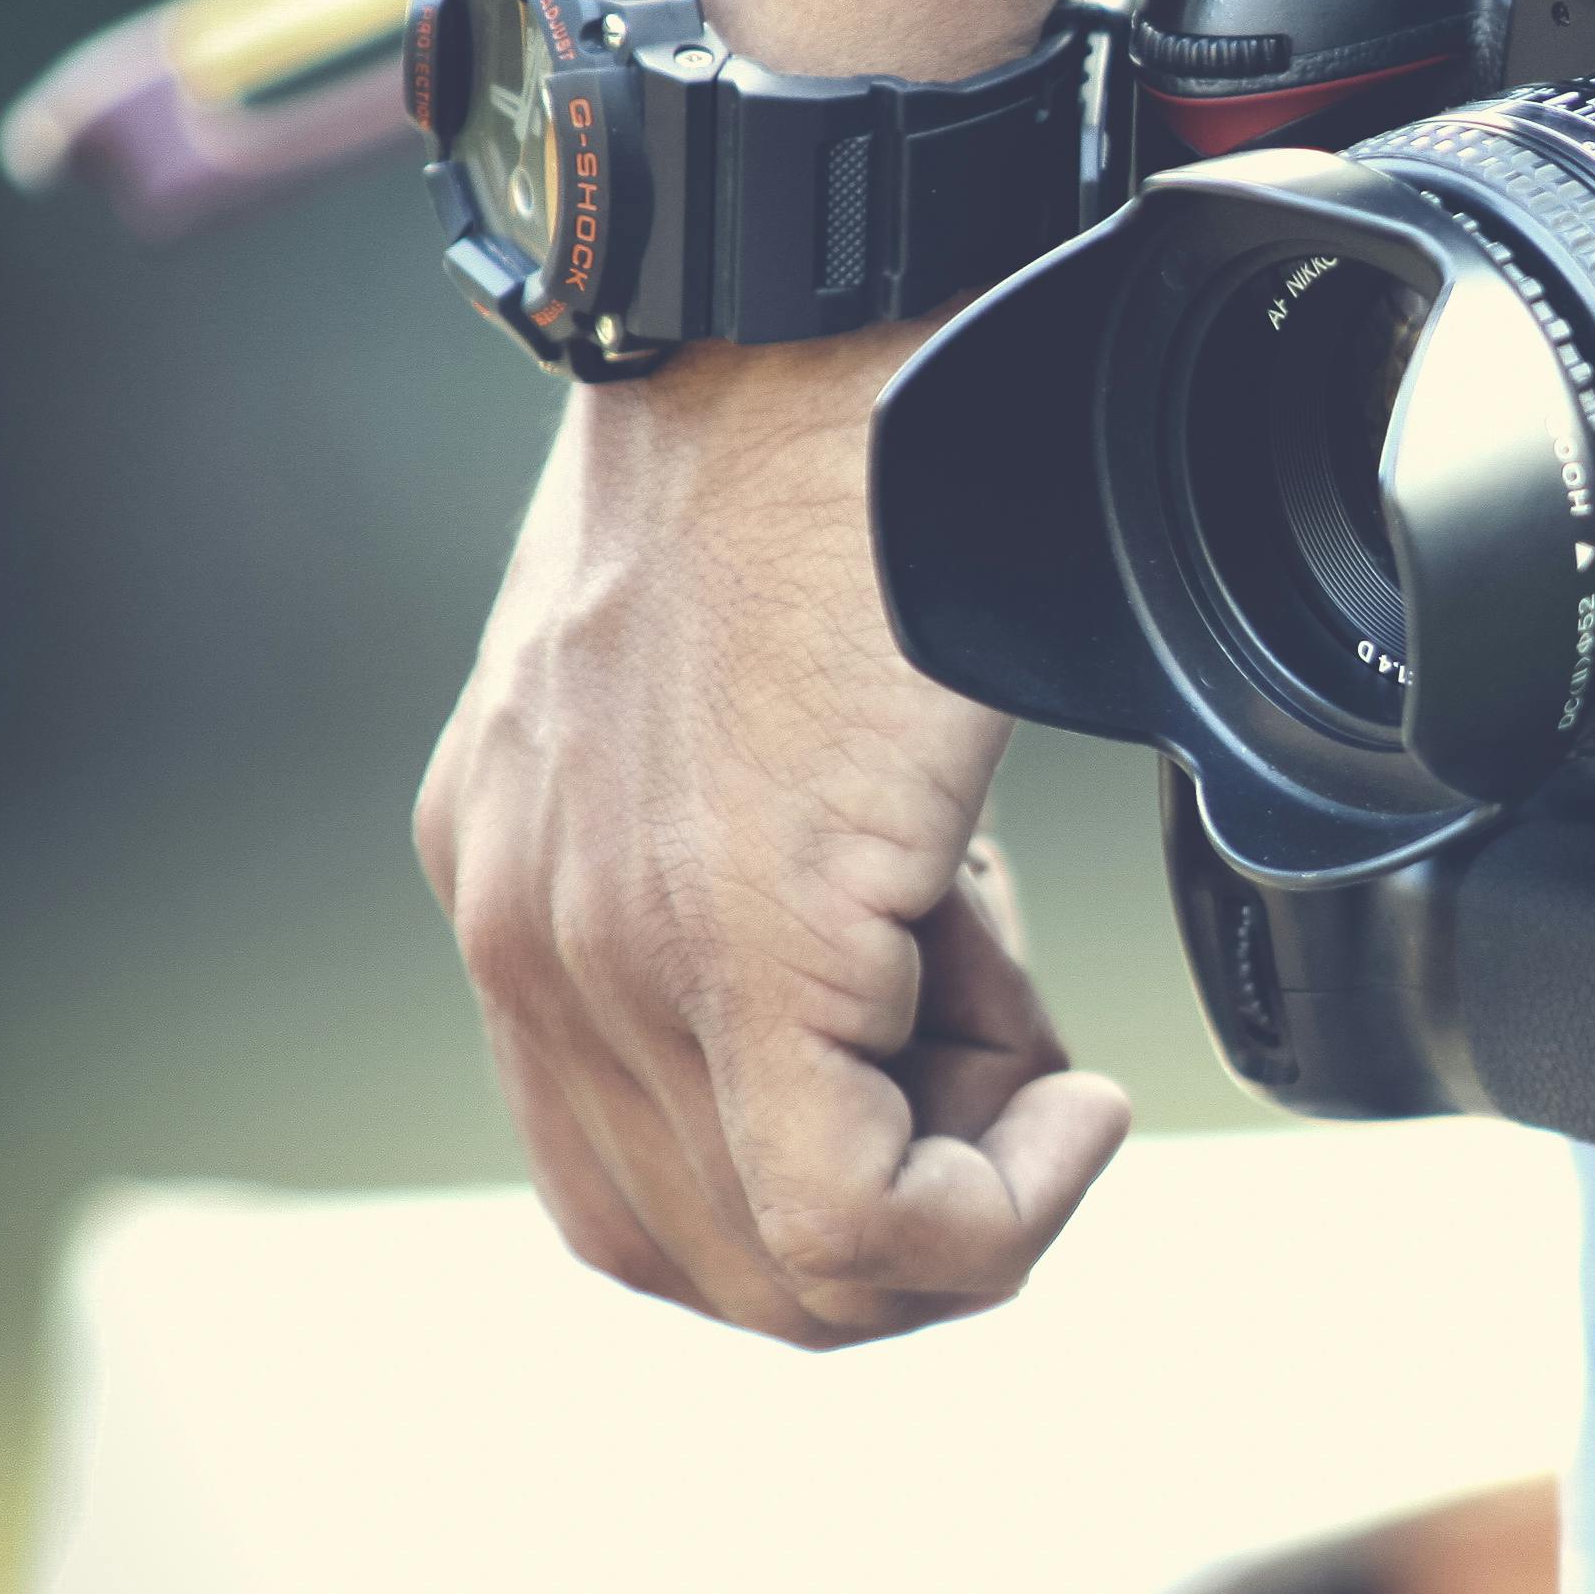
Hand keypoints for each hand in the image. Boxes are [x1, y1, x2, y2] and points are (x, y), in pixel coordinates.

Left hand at [415, 329, 1129, 1344]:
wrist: (823, 326)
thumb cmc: (823, 467)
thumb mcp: (741, 703)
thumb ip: (769, 867)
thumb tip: (922, 999)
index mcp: (518, 881)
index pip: (642, 1191)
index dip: (832, 1198)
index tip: (960, 1070)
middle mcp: (530, 942)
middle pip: (711, 1264)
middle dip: (907, 1240)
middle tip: (1022, 1103)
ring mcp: (615, 956)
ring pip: (791, 1267)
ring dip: (964, 1206)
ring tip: (1036, 1041)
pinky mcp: (743, 944)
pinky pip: (852, 1213)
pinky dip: (996, 1211)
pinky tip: (1076, 1105)